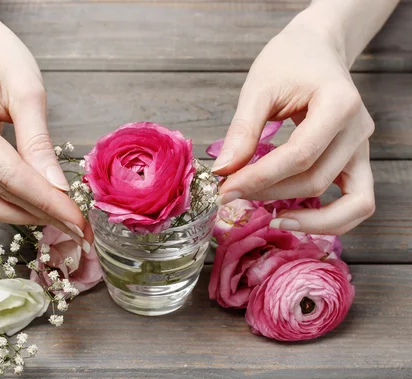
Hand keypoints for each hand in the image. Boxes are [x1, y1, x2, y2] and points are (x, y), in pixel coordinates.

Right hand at [0, 5, 89, 248]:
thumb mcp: (26, 90)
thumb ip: (39, 142)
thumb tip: (58, 188)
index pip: (12, 178)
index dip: (49, 203)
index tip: (80, 221)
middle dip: (43, 215)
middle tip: (81, 229)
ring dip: (27, 215)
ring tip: (64, 220)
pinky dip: (13, 203)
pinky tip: (40, 205)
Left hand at [212, 12, 374, 234]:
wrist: (315, 49)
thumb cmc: (288, 61)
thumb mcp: (258, 88)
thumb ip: (243, 130)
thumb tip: (224, 171)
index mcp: (339, 104)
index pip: (300, 155)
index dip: (260, 178)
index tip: (225, 188)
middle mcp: (359, 130)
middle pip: (316, 180)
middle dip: (269, 193)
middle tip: (231, 193)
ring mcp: (363, 148)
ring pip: (348, 203)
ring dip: (304, 216)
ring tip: (264, 212)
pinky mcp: (358, 160)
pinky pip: (357, 203)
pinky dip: (329, 219)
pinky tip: (291, 215)